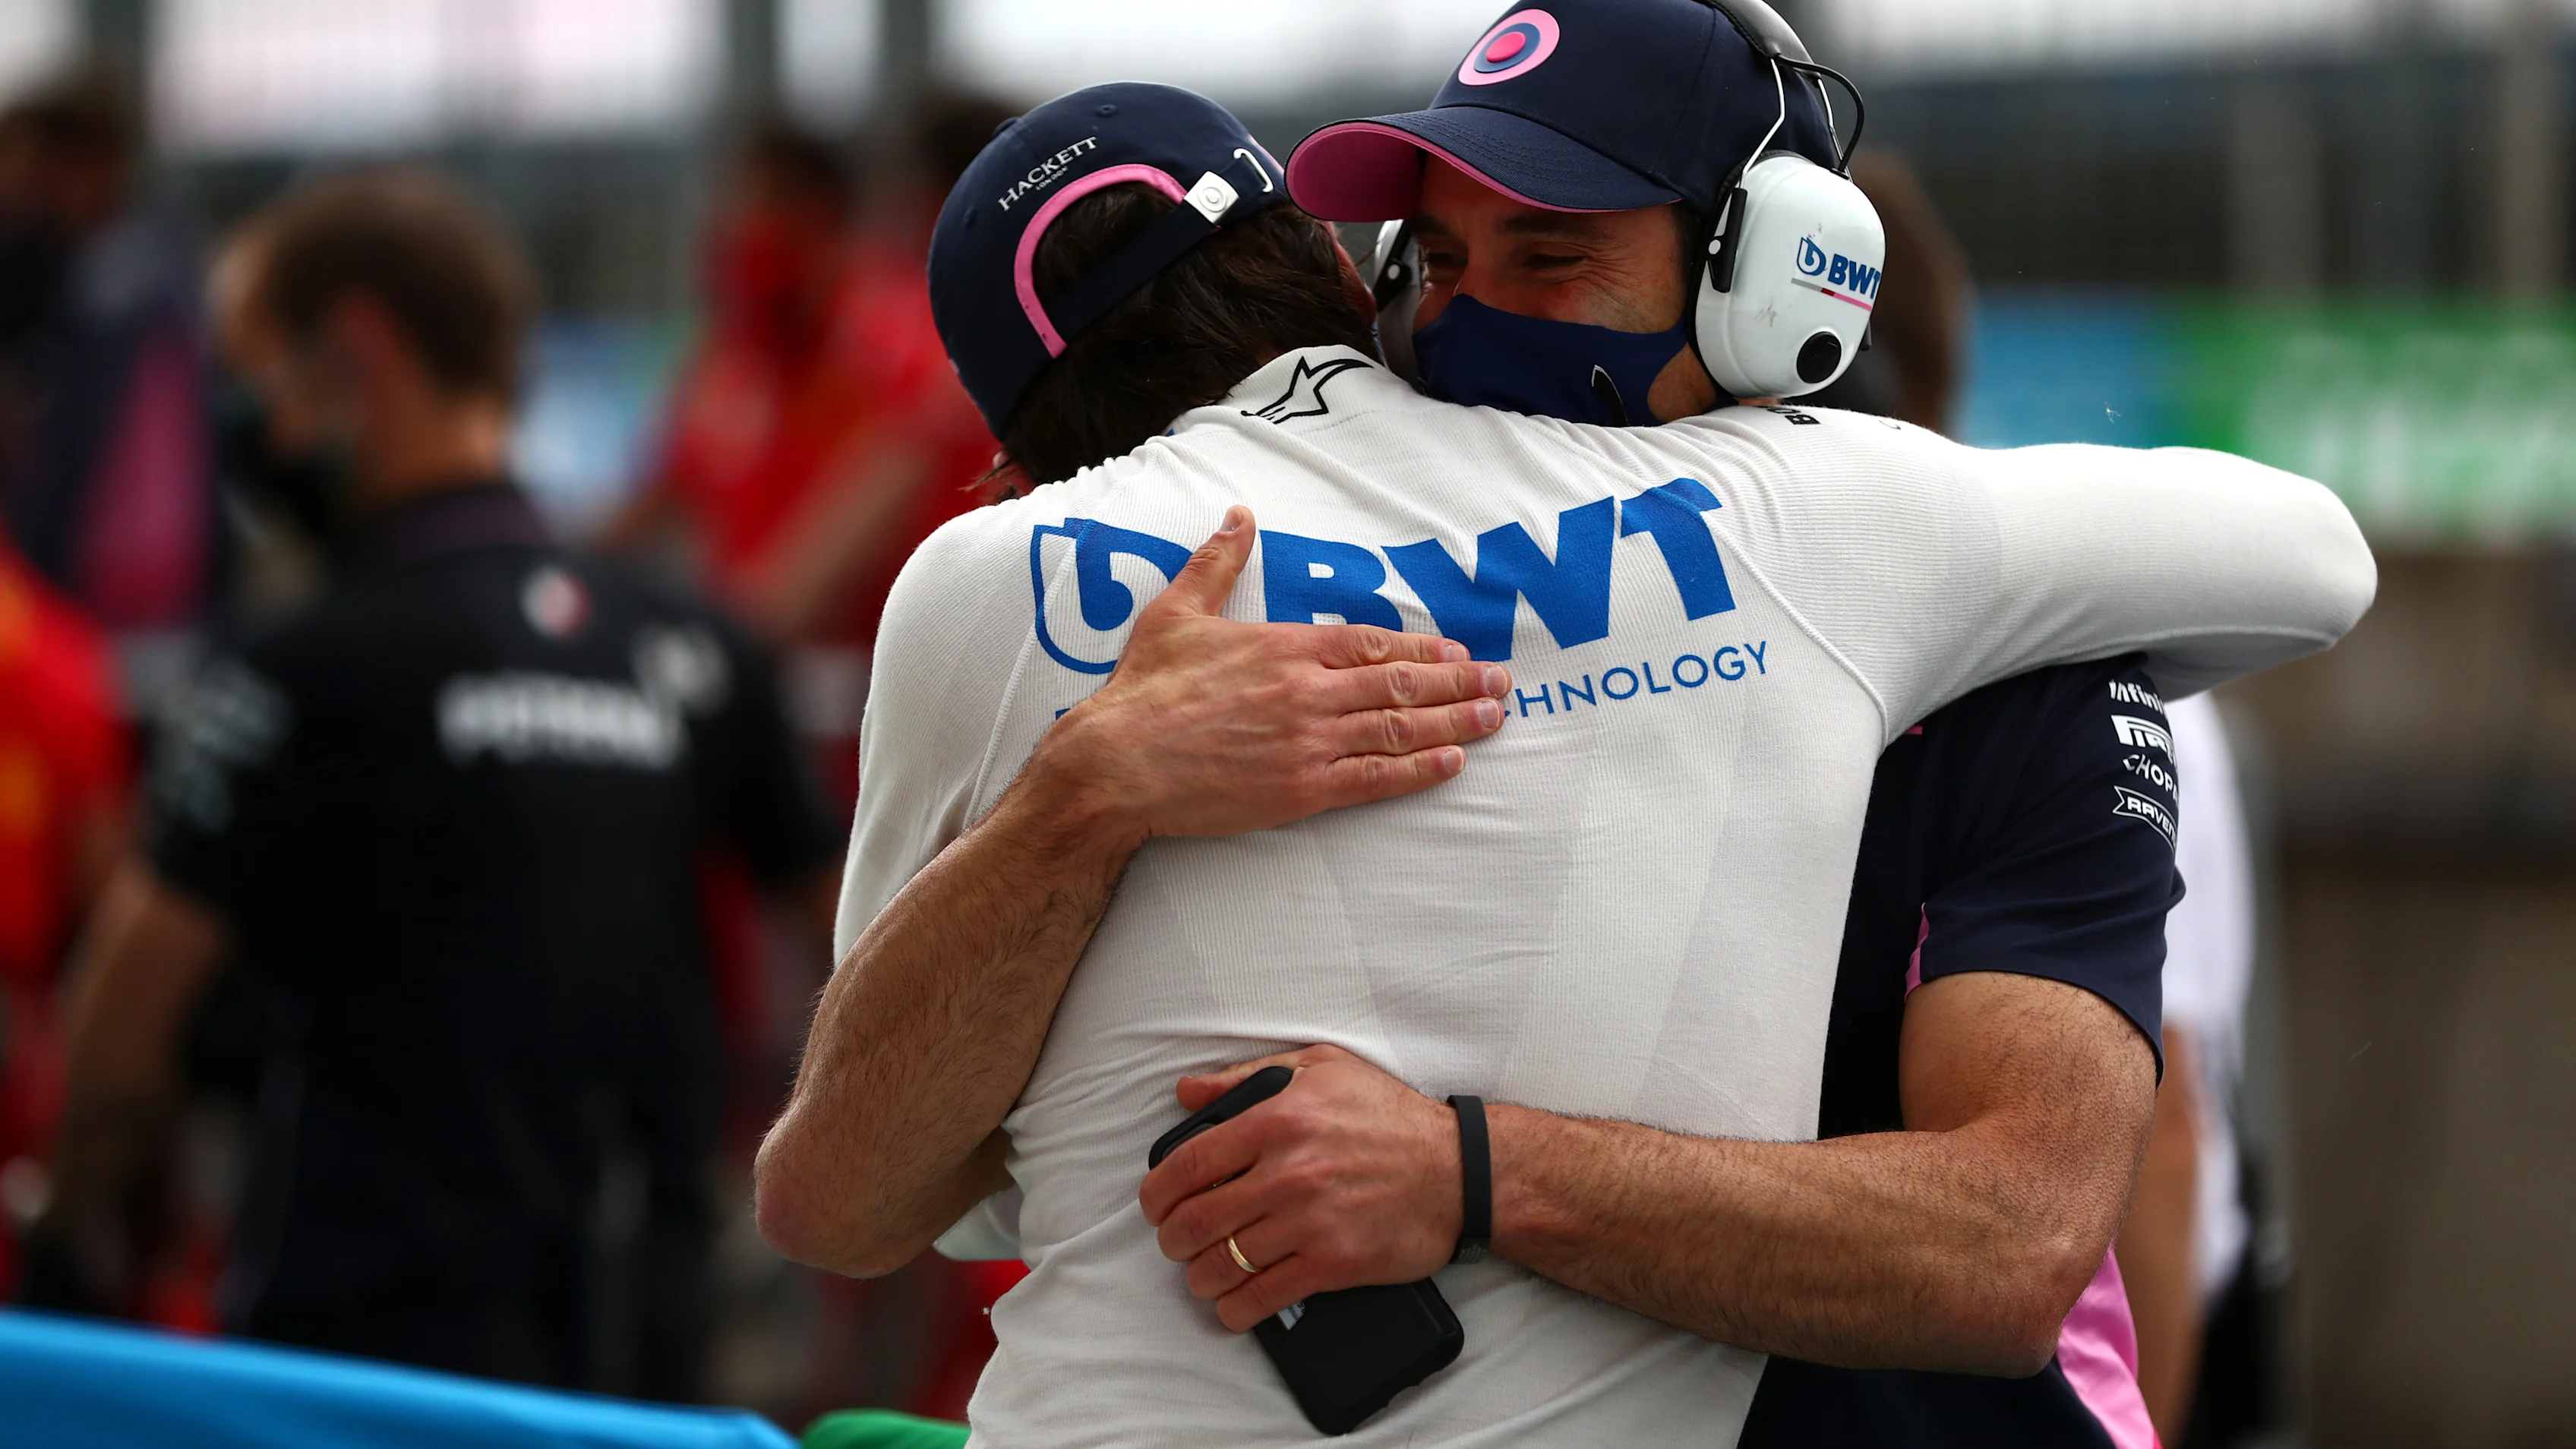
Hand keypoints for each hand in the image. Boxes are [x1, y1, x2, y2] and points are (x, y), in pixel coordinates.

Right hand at [1028, 507, 1511, 847]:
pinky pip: (1375, 778)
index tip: (1454, 650)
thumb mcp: (1176, 612)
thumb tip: (1237, 516)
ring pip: (1398, 727)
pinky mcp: (1302, 790)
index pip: (1370, 641)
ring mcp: (1309, 742)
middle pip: (1399, 681)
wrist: (1116, 763)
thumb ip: (1217, 563)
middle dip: (1456, 682)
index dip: (1419, 645)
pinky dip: (1418, 770)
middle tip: (1499, 683)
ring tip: (1492, 718)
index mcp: (1284, 647)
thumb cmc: (1142, 690)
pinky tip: (1451, 764)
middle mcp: (1308, 691)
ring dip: (1453, 722)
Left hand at [1139, 1044, 1462, 1332]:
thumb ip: (1249, 1076)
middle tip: (1175, 1243)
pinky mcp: (1333, 1263)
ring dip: (1199, 1277)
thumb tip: (1187, 1091)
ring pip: (1223, 1262)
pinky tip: (1232, 1306)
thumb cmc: (1391, 1116)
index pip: (1189, 1163)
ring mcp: (1309, 1221)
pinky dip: (1235, 1309)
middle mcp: (1288, 1171)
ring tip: (1201, 1274)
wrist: (1461, 1170)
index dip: (1157, 1192)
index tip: (1155, 1205)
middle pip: (1196, 1219)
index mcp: (1278, 1119)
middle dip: (1172, 1240)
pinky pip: (1263, 1297)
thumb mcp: (1323, 1068)